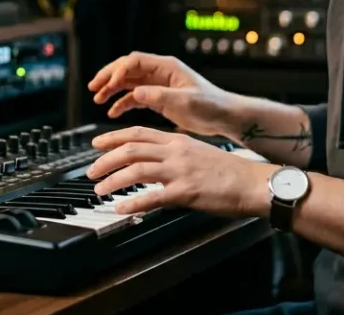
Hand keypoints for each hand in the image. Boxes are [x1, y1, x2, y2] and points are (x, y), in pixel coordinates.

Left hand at [84, 126, 276, 217]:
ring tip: (100, 190)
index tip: (96, 144)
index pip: (137, 133)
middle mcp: (176, 152)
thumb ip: (175, 153)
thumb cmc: (229, 171)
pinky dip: (132, 203)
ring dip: (113, 180)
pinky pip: (152, 197)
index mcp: (178, 141)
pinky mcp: (186, 192)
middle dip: (105, 160)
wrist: (252, 182)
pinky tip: (121, 210)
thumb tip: (154, 160)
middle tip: (91, 171)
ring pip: (136, 170)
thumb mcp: (197, 152)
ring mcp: (180, 171)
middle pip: (131, 149)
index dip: (112, 137)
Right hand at [87, 52, 246, 138]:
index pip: (135, 62)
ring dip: (112, 90)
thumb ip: (160, 96)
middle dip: (109, 76)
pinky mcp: (159, 98)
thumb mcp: (185, 101)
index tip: (110, 86)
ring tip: (98, 99)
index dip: (119, 71)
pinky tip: (113, 112)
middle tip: (93, 87)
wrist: (225, 117)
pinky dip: (123, 103)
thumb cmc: (211, 105)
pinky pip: (135, 97)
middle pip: (127, 69)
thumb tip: (136, 93)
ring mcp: (159, 85)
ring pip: (128, 82)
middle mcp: (160, 73)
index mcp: (167, 67)